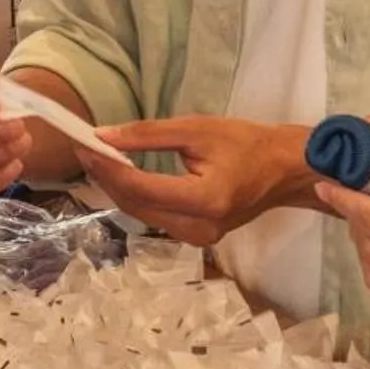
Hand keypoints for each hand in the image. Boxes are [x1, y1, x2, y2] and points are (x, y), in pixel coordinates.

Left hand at [76, 116, 311, 247]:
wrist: (284, 170)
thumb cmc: (246, 143)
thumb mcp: (197, 129)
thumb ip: (147, 135)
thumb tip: (102, 137)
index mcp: (205, 200)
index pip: (142, 188)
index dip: (108, 168)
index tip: (85, 145)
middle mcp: (199, 228)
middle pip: (136, 206)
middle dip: (106, 178)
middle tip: (85, 149)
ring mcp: (198, 239)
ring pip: (141, 215)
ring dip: (118, 188)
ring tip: (99, 159)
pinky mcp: (196, 238)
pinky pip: (155, 218)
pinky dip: (136, 197)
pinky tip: (123, 176)